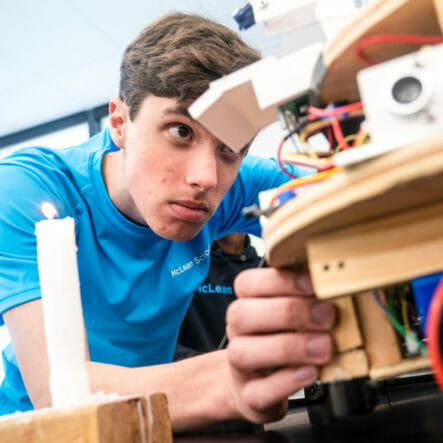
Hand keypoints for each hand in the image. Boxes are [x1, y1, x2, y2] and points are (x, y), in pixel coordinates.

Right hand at [225, 267, 334, 423]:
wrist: (256, 385)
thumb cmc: (279, 342)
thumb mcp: (290, 316)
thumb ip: (306, 300)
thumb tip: (335, 286)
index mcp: (246, 304)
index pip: (248, 283)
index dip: (280, 280)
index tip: (313, 282)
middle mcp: (238, 332)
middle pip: (242, 314)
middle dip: (288, 312)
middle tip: (326, 316)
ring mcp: (239, 365)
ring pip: (243, 352)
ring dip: (288, 347)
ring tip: (324, 347)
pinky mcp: (249, 395)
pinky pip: (258, 390)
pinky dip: (287, 381)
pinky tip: (311, 372)